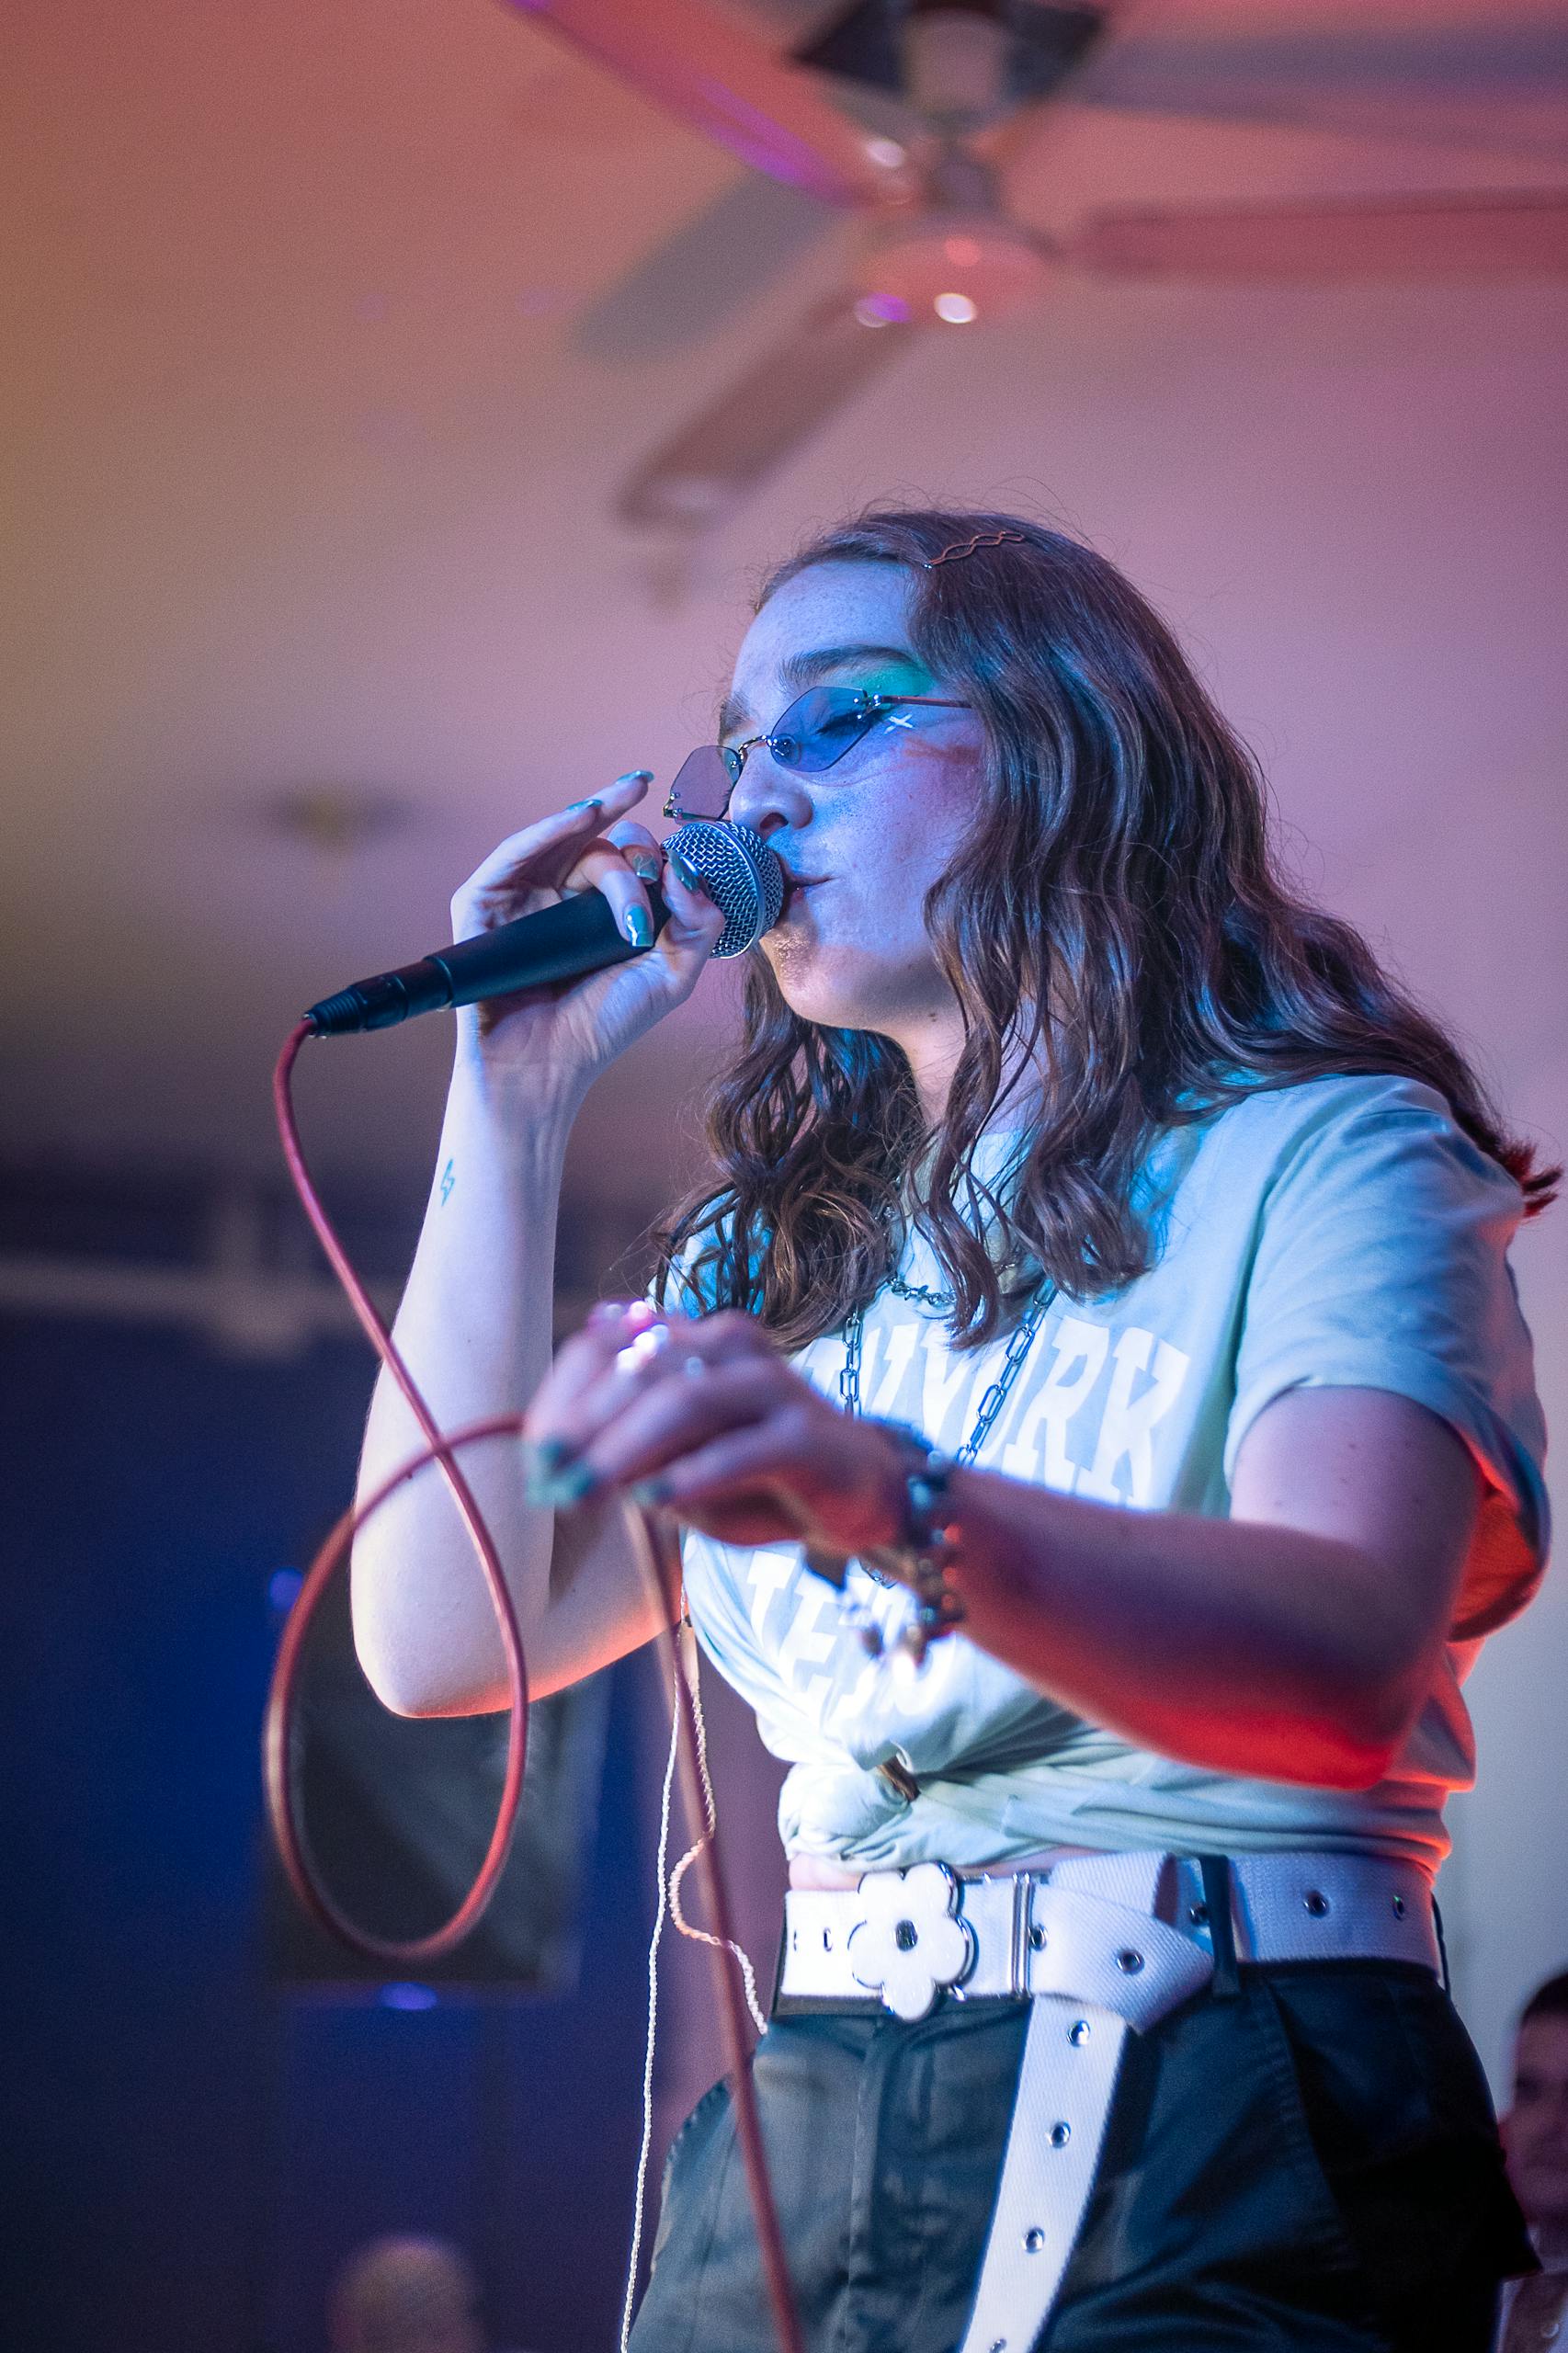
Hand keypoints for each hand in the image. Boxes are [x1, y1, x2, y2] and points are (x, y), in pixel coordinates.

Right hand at [448, 772, 724, 1109]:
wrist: (544, 1068)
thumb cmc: (600, 1027)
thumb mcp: (670, 976)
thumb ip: (698, 925)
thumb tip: (687, 870)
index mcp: (601, 911)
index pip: (630, 862)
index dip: (655, 857)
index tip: (677, 873)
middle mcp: (559, 897)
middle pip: (598, 843)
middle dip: (630, 831)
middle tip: (650, 841)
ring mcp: (520, 897)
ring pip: (564, 841)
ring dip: (596, 814)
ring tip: (625, 796)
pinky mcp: (483, 903)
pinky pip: (513, 853)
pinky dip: (547, 828)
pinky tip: (582, 815)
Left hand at [523, 1302, 909, 1556]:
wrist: (859, 1493)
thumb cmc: (757, 1478)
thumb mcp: (683, 1464)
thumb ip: (636, 1449)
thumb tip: (566, 1457)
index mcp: (697, 1341)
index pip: (615, 1346)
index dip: (568, 1396)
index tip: (533, 1455)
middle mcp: (734, 1347)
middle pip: (644, 1369)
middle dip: (587, 1427)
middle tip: (548, 1478)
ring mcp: (774, 1387)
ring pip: (687, 1401)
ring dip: (626, 1449)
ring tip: (584, 1491)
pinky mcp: (807, 1435)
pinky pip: (740, 1450)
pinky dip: (692, 1476)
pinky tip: (652, 1503)